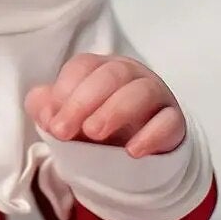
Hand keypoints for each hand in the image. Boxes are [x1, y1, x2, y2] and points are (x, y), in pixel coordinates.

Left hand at [25, 54, 185, 156]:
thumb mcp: (67, 117)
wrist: (132, 153)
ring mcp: (156, 95)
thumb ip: (46, 108)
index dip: (64, 91)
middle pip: (111, 74)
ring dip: (115, 111)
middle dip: (83, 102)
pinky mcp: (174, 121)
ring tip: (94, 135)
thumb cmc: (95, 125)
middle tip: (63, 132)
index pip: (83, 66)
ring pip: (143, 91)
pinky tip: (132, 152)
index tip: (51, 122)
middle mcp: (131, 75)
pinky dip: (151, 135)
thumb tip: (45, 113)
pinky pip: (169, 121)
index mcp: (101, 68)